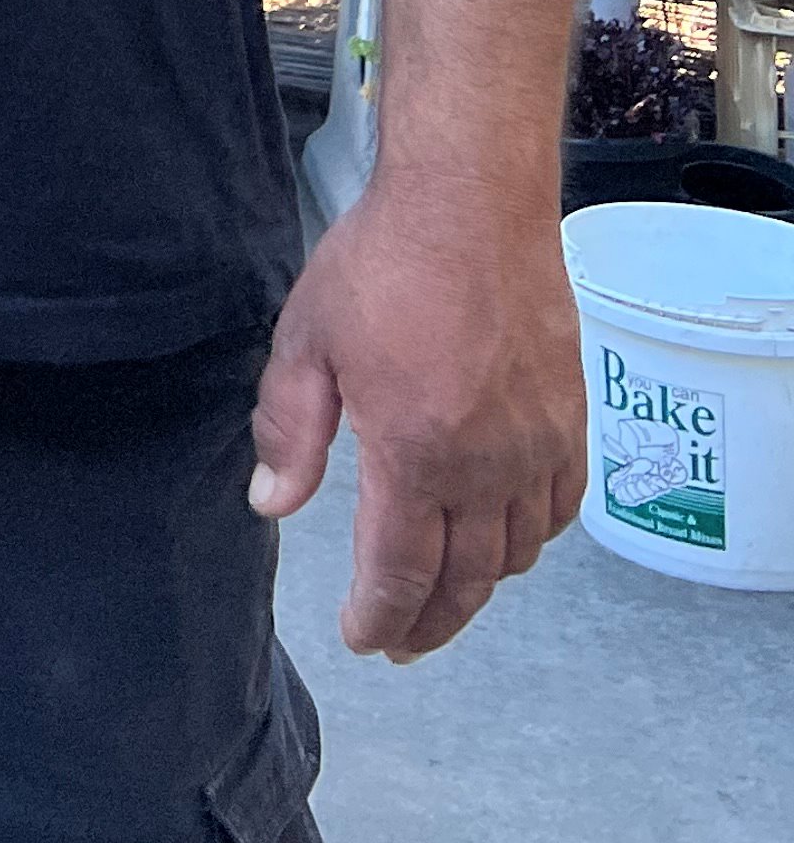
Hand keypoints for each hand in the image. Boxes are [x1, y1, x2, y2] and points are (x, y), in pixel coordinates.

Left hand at [248, 179, 585, 658]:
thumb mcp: (308, 340)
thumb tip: (272, 502)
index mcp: (415, 453)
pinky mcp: (570, 417)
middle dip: (428, 623)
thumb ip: (290, 429)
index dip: (381, 617)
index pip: (401, 572)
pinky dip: (533, 540)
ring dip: (480, 588)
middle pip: (465, 580)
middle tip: (401, 642)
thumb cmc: (383, 260)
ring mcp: (537, 444)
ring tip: (446, 596)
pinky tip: (508, 538)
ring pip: (516, 554)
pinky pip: (560, 508)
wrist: (470, 200)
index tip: (363, 637)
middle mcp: (485, 465)